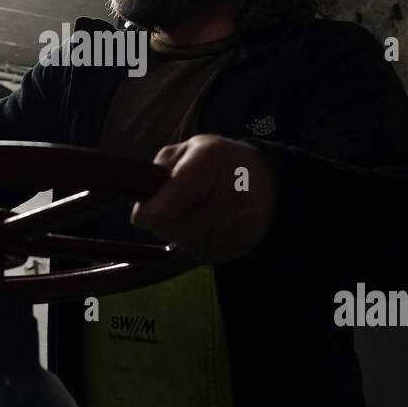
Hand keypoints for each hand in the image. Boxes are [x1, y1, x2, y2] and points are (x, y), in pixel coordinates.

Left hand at [130, 134, 276, 263]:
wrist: (265, 179)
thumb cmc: (216, 163)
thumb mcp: (186, 151)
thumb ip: (160, 172)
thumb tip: (144, 205)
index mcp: (210, 159)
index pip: (174, 196)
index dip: (150, 212)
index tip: (142, 216)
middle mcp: (231, 190)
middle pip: (178, 228)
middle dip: (163, 225)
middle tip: (167, 214)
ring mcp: (242, 219)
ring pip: (190, 245)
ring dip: (180, 237)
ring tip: (188, 218)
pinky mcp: (246, 242)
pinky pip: (206, 255)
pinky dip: (197, 246)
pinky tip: (203, 229)